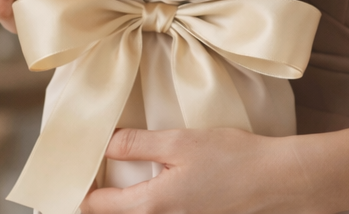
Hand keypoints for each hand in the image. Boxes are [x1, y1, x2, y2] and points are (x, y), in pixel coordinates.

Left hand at [80, 127, 323, 213]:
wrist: (274, 181)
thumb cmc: (231, 159)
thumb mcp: (180, 142)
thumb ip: (139, 143)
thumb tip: (104, 143)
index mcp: (151, 206)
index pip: (99, 206)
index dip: (81, 188)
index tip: (74, 168)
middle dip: (101, 196)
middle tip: (93, 168)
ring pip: (140, 212)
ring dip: (126, 198)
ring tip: (121, 170)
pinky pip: (160, 211)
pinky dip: (148, 198)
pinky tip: (157, 177)